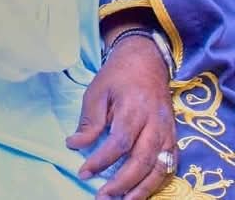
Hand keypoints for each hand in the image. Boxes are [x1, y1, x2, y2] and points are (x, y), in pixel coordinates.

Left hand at [66, 36, 176, 198]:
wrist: (145, 61)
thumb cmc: (117, 76)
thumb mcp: (97, 90)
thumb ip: (89, 120)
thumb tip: (74, 145)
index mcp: (134, 108)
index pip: (119, 142)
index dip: (102, 160)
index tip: (84, 171)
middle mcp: (154, 123)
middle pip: (142, 160)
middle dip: (122, 183)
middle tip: (102, 197)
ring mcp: (167, 131)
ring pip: (159, 168)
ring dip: (141, 189)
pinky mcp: (173, 137)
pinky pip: (169, 165)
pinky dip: (157, 182)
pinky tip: (142, 191)